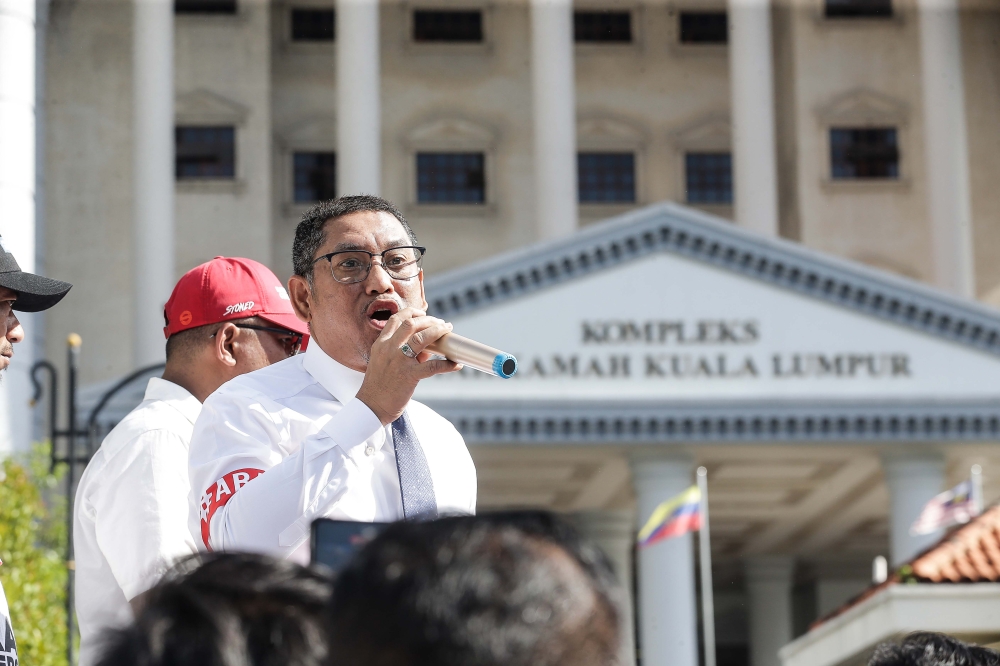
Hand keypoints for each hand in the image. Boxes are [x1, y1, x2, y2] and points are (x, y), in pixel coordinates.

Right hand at [356, 307, 460, 424]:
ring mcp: (398, 361)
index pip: (396, 319)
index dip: (412, 312)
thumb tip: (428, 349)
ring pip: (421, 338)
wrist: (371, 406)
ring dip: (438, 332)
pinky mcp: (409, 376)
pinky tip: (456, 364)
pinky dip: (447, 364)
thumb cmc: (379, 386)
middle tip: (442, 324)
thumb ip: (404, 352)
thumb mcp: (385, 363)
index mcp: (381, 344)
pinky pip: (432, 366)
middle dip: (429, 320)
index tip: (424, 313)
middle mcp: (389, 348)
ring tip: (448, 331)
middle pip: (411, 323)